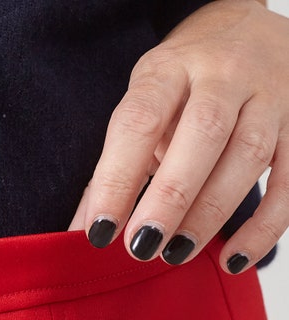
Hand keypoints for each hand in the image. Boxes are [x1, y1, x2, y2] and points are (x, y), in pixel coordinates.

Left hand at [68, 0, 288, 273]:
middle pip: (203, 132)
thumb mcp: (143, 109)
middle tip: (142, 246)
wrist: (251, 32)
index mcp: (169, 69)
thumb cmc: (184, 86)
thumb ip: (112, 170)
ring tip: (176, 254)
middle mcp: (223, 75)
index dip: (117, 178)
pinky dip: (263, 227)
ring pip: (248, 154)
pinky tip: (234, 260)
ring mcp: (268, 97)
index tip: (99, 231)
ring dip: (210, 213)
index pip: (140, 120)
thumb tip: (79, 234)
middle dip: (170, 197)